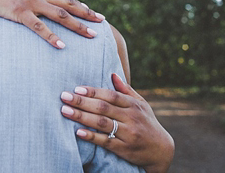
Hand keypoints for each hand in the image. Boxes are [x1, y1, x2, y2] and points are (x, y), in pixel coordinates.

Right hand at [0, 0, 103, 48]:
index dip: (79, 4)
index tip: (91, 11)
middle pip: (69, 4)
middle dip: (87, 13)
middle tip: (102, 21)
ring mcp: (30, 3)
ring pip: (60, 16)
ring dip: (78, 26)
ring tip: (91, 35)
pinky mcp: (19, 13)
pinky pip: (39, 27)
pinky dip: (52, 37)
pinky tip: (62, 46)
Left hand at [60, 74, 174, 172]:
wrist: (161, 150)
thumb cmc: (147, 123)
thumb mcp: (141, 104)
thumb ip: (126, 90)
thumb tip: (113, 73)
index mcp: (133, 105)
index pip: (110, 95)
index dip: (93, 92)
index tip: (76, 89)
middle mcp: (131, 118)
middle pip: (103, 108)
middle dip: (82, 102)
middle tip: (63, 96)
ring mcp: (128, 134)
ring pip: (102, 123)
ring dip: (82, 117)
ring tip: (65, 111)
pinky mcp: (124, 149)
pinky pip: (105, 142)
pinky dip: (91, 136)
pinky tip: (78, 132)